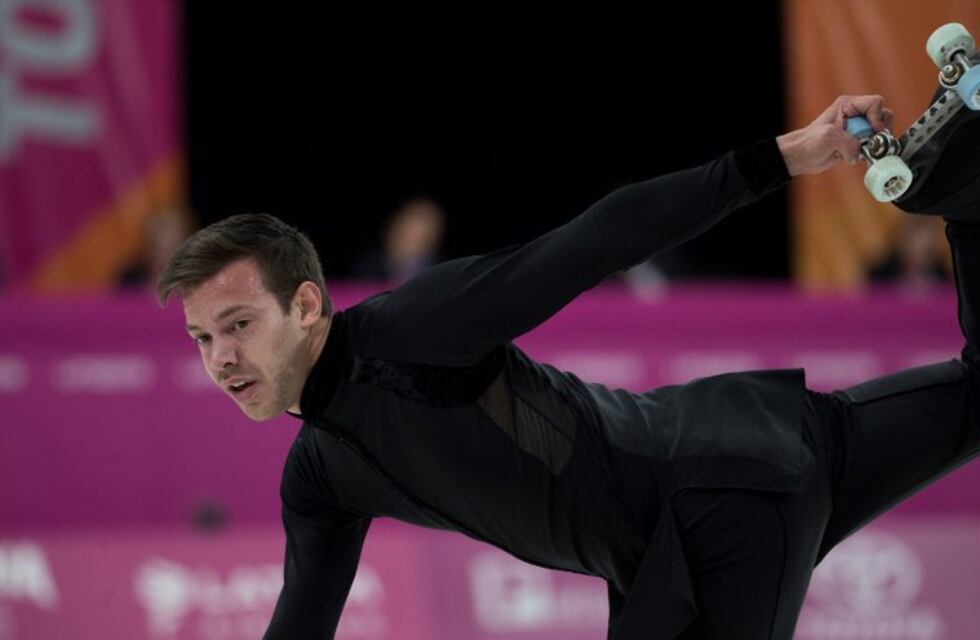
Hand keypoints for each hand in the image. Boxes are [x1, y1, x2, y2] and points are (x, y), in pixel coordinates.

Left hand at [776, 95, 894, 176]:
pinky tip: (853, 156)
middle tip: (867, 143)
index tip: (872, 131)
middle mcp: (855, 114)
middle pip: (883, 117)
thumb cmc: (807, 143)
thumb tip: (859, 153)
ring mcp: (857, 128)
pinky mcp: (856, 142)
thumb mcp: (829, 138)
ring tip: (856, 151)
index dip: (877, 117)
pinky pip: (873, 145)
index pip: (876, 103)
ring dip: (873, 144)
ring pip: (879, 132)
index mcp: (848, 105)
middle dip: (878, 132)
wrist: (799, 157)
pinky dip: (868, 152)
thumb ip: (849, 142)